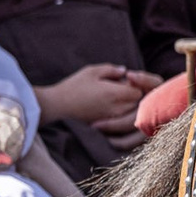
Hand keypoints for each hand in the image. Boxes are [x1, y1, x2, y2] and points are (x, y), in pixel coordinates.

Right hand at [37, 65, 161, 142]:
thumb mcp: (91, 72)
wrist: (56, 107)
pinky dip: (120, 113)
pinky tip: (108, 106)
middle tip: (120, 87)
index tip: (125, 79)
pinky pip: (121, 121)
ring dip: (128, 105)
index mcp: (115, 94)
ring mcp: (112, 120)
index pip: (139, 91)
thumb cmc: (73, 86)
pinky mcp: (106, 127)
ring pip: (131, 113)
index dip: (135, 84)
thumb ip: (111, 70)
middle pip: (137, 103)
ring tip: (113, 96)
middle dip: (133, 94)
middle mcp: (117, 109)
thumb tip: (125, 71)